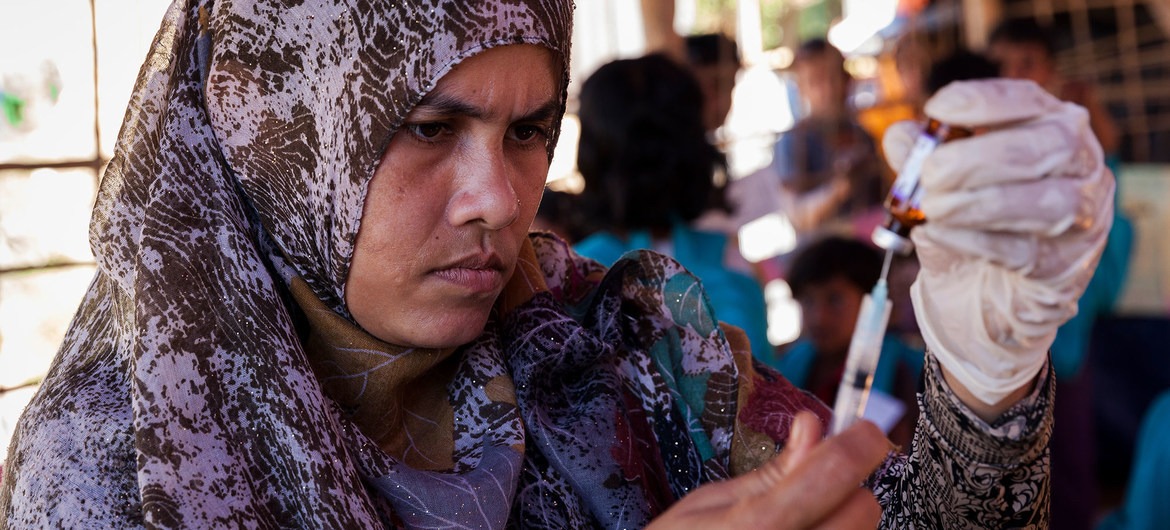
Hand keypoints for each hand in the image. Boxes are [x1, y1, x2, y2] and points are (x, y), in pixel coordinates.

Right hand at [648, 412, 886, 528]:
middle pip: (862, 509)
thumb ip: (770, 472)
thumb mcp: (707, 505)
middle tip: (812, 486)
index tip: (865, 431)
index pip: (831, 475)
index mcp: (754, 529)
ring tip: (798, 522)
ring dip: (841, 520)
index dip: (858, 444)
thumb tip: (813, 426)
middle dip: (847, 489)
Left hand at [883, 79, 1113, 405]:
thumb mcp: (940, 183)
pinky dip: (975, 241)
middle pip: (1045, 148)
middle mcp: (1079, 165)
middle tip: (930, 174)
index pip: (1029, 101)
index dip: (985, 102)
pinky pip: (1024, 251)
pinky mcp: (1066, 264)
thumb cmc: (968, 219)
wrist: (985, 291)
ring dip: (979, 204)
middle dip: (979, 159)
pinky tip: (939, 234)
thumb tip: (901, 138)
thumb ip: (921, 157)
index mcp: (1049, 127)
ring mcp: (1082, 215)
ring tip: (932, 208)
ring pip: (1045, 202)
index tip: (937, 109)